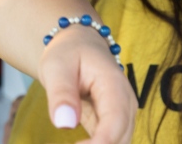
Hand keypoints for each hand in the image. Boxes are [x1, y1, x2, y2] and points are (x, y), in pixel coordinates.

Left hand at [38, 26, 135, 143]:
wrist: (78, 46)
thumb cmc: (68, 53)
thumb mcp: (56, 66)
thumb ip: (61, 94)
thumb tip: (64, 124)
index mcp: (114, 85)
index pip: (115, 122)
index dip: (99, 143)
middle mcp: (125, 104)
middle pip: (120, 140)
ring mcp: (123, 116)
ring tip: (71, 143)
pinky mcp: (113, 126)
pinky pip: (110, 143)